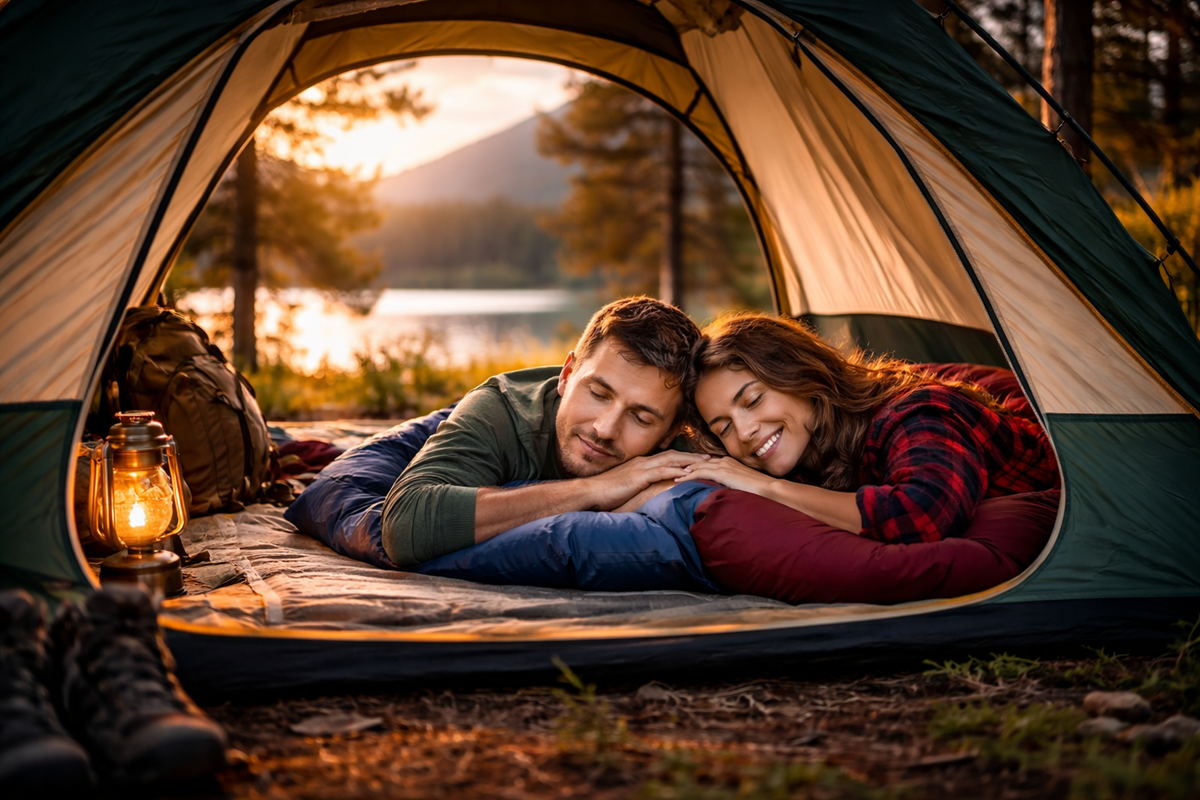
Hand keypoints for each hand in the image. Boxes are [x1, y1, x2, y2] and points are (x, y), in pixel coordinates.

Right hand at [583, 450, 708, 510]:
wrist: (590, 493)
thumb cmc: (606, 493)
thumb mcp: (627, 488)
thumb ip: (640, 487)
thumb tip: (652, 493)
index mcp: (641, 464)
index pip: (667, 457)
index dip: (685, 458)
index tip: (700, 461)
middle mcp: (643, 462)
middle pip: (673, 455)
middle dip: (693, 456)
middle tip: (711, 458)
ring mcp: (640, 468)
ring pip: (671, 460)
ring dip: (690, 461)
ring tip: (706, 463)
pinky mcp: (638, 477)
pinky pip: (660, 472)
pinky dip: (675, 471)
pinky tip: (687, 474)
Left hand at [676, 456, 774, 496]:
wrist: (769, 489)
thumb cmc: (758, 491)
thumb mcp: (739, 486)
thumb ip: (728, 486)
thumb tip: (719, 494)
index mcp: (728, 463)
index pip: (705, 463)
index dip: (692, 467)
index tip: (680, 472)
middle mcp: (724, 461)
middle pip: (698, 462)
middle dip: (683, 466)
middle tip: (670, 471)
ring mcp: (722, 465)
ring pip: (696, 465)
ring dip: (682, 470)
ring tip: (670, 475)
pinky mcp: (721, 472)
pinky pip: (700, 472)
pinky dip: (687, 475)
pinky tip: (678, 480)